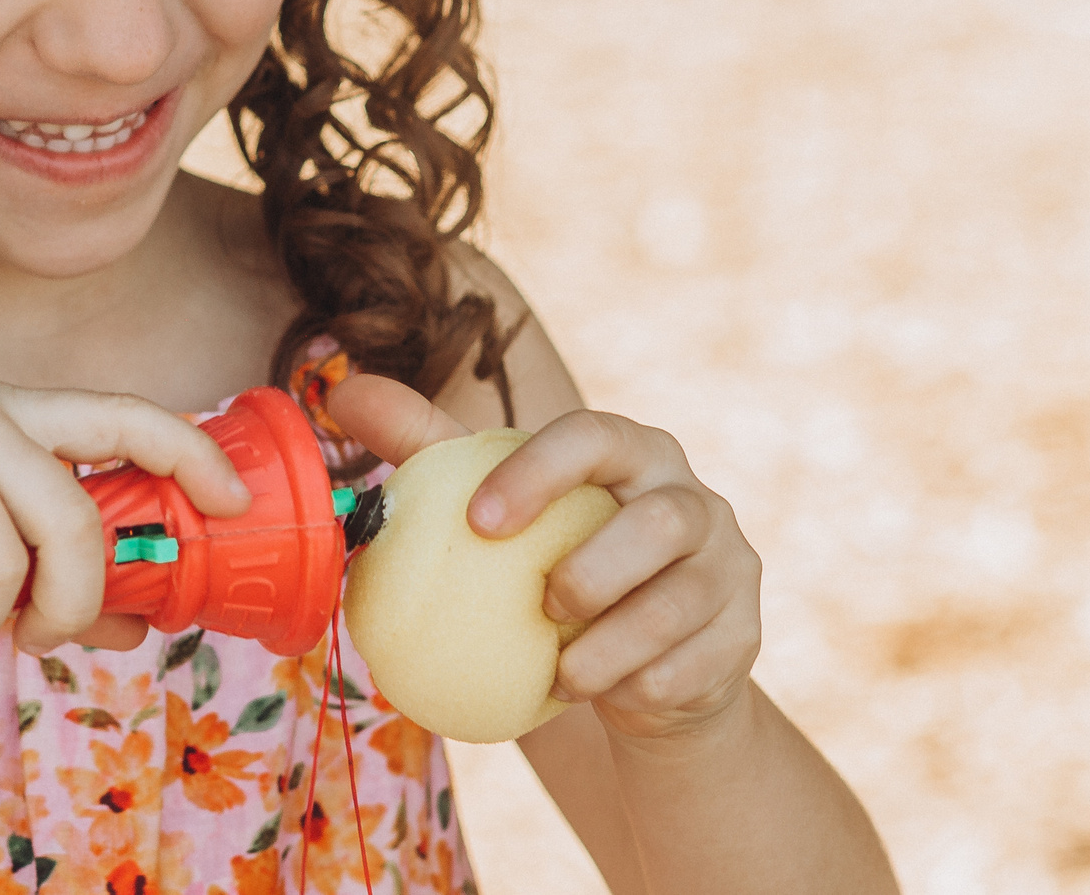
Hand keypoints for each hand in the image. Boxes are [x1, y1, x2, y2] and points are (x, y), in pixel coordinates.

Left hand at [327, 374, 761, 741]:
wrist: (633, 660)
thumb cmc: (548, 559)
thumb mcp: (492, 504)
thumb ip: (426, 447)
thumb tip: (345, 393)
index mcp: (630, 450)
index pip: (594, 434)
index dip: (541, 470)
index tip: (478, 521)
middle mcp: (692, 499)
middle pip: (663, 521)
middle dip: (595, 568)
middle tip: (540, 605)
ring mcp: (729, 568)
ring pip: (683, 602)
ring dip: (612, 645)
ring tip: (562, 673)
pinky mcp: (744, 635)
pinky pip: (697, 664)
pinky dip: (642, 687)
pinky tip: (602, 695)